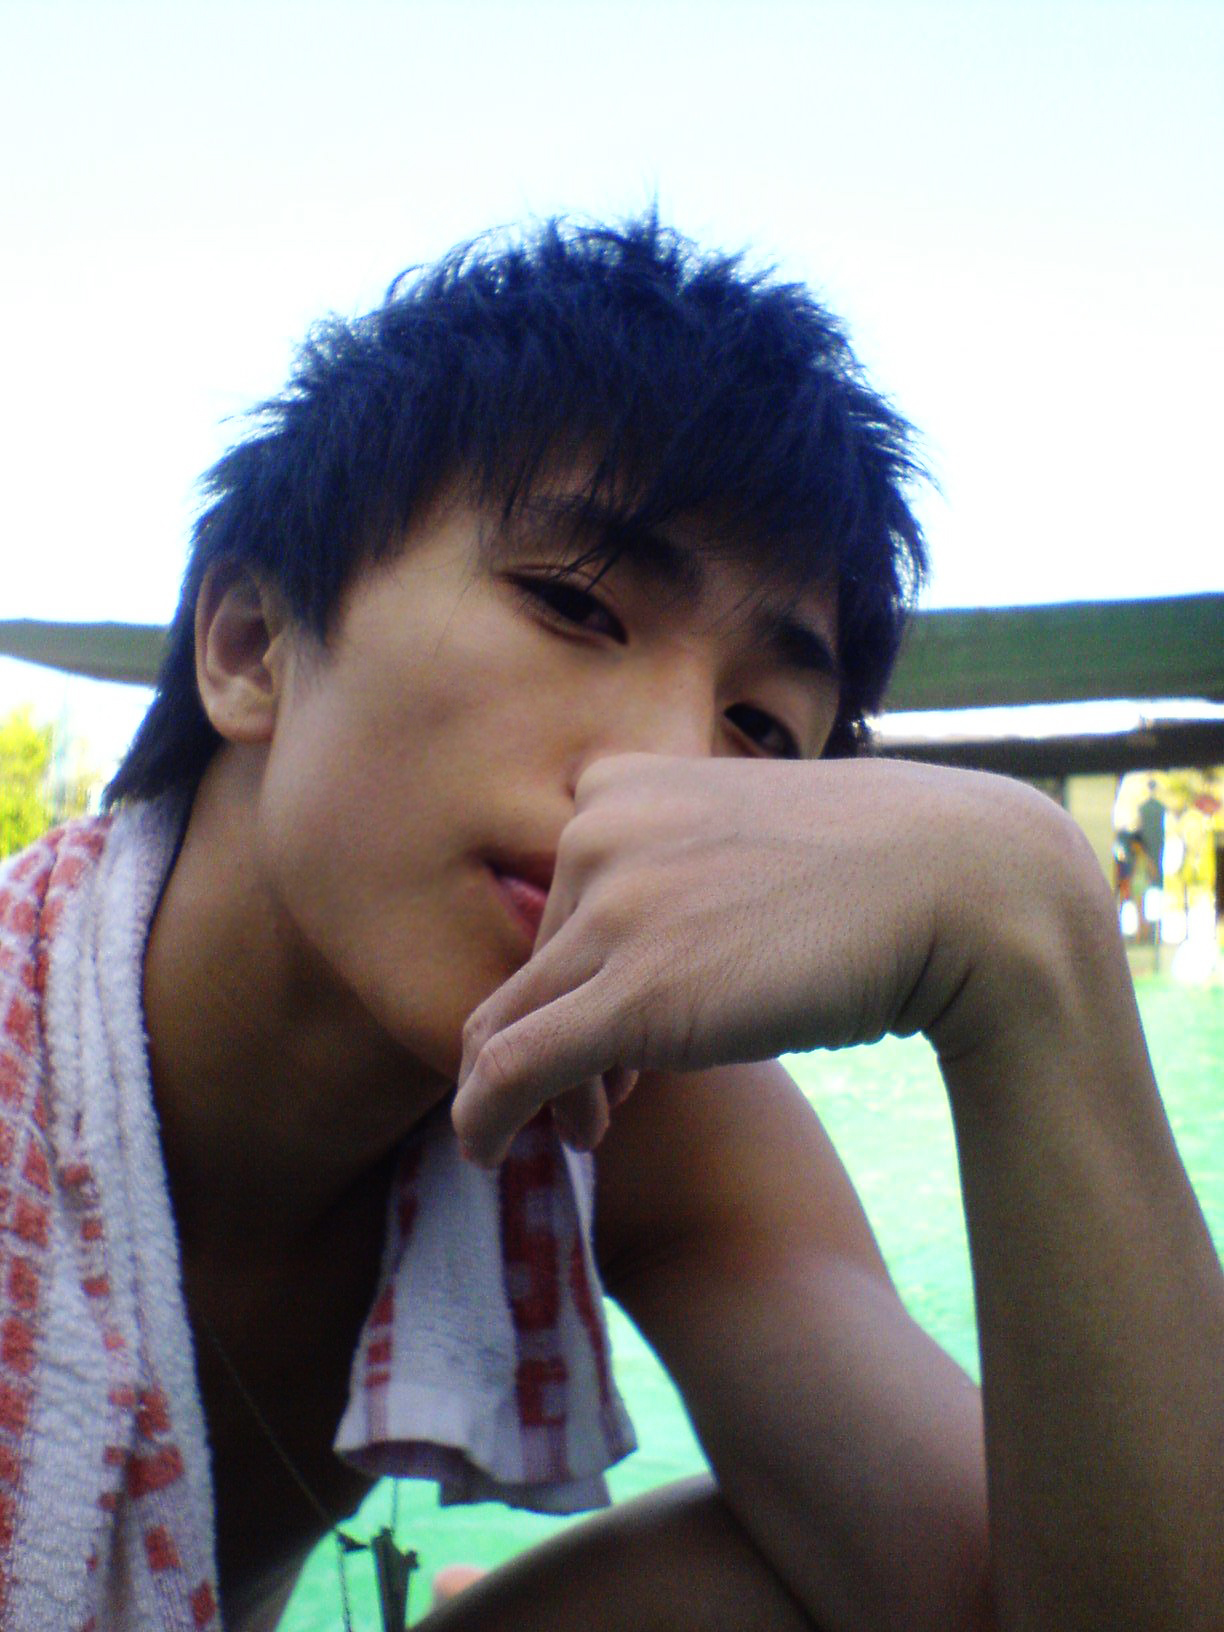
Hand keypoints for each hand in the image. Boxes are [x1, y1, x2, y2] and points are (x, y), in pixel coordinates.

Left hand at [453, 752, 1090, 1163]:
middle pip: (535, 965)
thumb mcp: (746, 842)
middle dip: (562, 1040)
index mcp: (621, 782)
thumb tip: (639, 948)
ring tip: (589, 1135)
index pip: (555, 898)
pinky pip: (513, 1068)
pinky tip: (483, 1152)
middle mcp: (596, 831)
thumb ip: (676, 871)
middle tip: (606, 1106)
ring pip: (514, 1022)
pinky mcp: (631, 994)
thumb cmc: (876, 872)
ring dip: (537, 1092)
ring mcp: (611, 908)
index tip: (609, 1033)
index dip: (572, 976)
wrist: (964, 886)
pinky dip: (483, 1117)